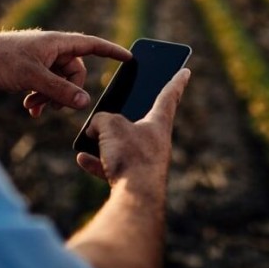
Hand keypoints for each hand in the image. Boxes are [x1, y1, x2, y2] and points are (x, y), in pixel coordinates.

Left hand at [0, 30, 130, 116]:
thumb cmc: (0, 60)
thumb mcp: (33, 78)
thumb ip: (60, 91)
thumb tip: (85, 102)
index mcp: (57, 42)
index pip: (92, 45)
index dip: (111, 52)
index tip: (130, 58)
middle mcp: (51, 48)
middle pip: (75, 71)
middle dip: (67, 91)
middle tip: (51, 106)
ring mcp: (40, 58)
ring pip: (59, 80)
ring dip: (51, 96)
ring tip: (35, 108)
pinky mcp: (28, 67)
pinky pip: (46, 84)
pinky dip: (41, 96)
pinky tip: (30, 108)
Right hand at [76, 68, 190, 187]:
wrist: (135, 197)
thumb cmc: (130, 155)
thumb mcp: (110, 124)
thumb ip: (101, 119)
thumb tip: (95, 130)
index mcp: (159, 123)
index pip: (169, 95)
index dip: (176, 80)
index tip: (186, 70)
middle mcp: (155, 142)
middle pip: (140, 121)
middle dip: (124, 114)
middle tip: (118, 104)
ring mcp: (145, 162)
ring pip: (123, 145)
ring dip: (105, 142)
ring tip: (89, 137)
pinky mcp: (133, 180)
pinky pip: (112, 167)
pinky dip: (97, 162)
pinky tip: (82, 159)